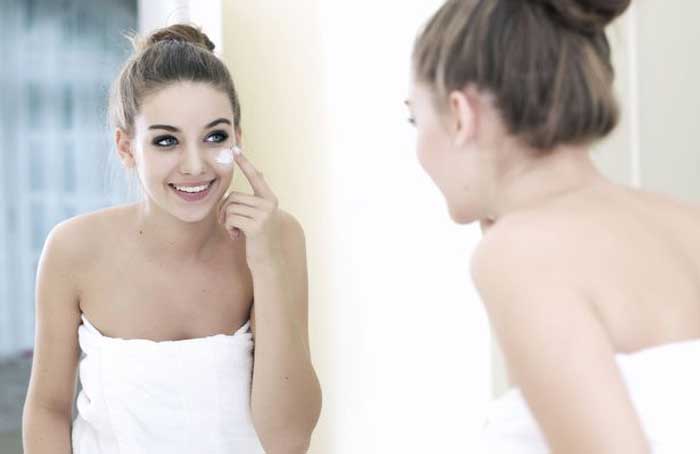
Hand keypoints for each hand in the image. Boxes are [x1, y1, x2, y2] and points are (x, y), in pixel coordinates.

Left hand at [218, 150, 283, 267]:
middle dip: (225, 210)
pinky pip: (231, 218)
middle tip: (228, 224)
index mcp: (270, 199)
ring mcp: (264, 215)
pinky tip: (236, 236)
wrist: (268, 261)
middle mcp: (269, 204)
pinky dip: (229, 228)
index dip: (245, 163)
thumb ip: (254, 199)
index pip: (256, 177)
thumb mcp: (258, 216)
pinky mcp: (256, 226)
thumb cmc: (259, 238)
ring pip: (230, 207)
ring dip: (226, 220)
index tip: (235, 149)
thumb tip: (259, 171)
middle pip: (234, 196)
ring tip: (233, 230)